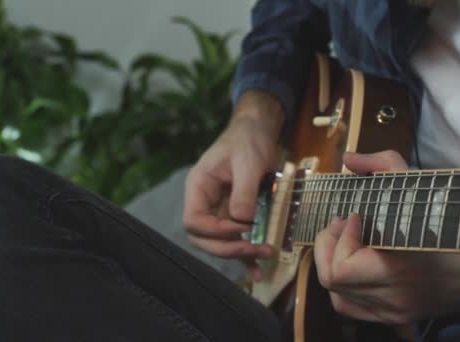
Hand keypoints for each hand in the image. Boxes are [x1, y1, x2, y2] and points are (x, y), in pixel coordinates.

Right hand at [183, 90, 283, 278]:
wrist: (257, 133)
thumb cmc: (248, 141)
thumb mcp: (248, 161)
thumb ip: (243, 190)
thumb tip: (242, 221)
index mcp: (198, 187)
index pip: (194, 221)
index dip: (215, 231)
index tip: (242, 227)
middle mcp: (205, 202)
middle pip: (203, 238)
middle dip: (228, 247)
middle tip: (254, 248)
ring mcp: (219, 211)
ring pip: (220, 243)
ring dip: (240, 254)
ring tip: (265, 257)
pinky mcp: (235, 216)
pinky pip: (236, 239)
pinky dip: (246, 255)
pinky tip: (258, 269)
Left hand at [314, 151, 459, 323]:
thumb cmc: (449, 224)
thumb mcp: (421, 186)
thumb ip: (382, 164)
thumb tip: (348, 159)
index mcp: (401, 264)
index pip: (343, 266)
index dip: (340, 237)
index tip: (354, 215)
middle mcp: (394, 294)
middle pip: (332, 279)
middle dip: (328, 247)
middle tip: (341, 226)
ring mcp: (393, 310)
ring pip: (336, 295)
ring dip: (332, 264)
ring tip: (346, 243)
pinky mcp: (393, 318)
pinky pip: (349, 307)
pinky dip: (342, 287)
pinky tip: (353, 266)